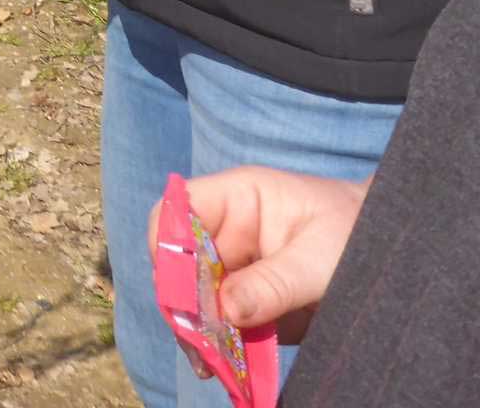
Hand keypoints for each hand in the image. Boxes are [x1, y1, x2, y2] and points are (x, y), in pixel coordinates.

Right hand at [147, 169, 368, 347]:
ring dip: (198, 331)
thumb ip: (273, 282)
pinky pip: (221, 325)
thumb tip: (225, 311)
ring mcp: (236, 270)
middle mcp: (227, 233)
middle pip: (180, 264)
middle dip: (183, 302)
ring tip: (209, 362)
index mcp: (237, 200)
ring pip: (195, 299)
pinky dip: (219, 347)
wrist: (398, 260)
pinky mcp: (249, 304)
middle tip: (197, 341)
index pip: (176, 212)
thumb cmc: (359, 237)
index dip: (167, 247)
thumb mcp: (321, 259)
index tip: (180, 290)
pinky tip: (223, 367)